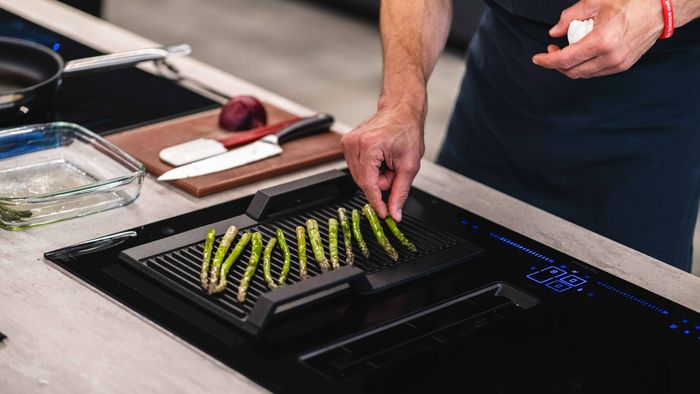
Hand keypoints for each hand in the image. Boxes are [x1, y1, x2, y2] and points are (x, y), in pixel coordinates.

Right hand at [341, 107, 423, 221]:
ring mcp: (347, 143)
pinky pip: (357, 169)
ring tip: (387, 161)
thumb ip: (400, 192)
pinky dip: (370, 169)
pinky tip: (379, 158)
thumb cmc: (407, 131)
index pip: (368, 184)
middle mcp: (354, 143)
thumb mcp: (409, 165)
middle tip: (394, 169)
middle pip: (363, 182)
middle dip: (380, 183)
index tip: (383, 215)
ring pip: (359, 177)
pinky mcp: (346, 144)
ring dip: (375, 176)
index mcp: (369, 146)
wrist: (400, 112)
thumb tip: (394, 212)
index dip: (377, 203)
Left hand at [532, 0, 663, 78]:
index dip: (547, 61)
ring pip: (584, 74)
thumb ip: (570, 17)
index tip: (537, 58)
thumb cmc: (630, 2)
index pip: (566, 59)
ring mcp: (618, 64)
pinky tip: (581, 54)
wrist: (659, 9)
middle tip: (552, 50)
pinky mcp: (623, 66)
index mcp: (601, 41)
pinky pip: (596, 72)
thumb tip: (555, 32)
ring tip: (565, 50)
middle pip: (572, 71)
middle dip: (556, 64)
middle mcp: (610, 57)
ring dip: (570, 66)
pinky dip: (584, 66)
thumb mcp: (594, 2)